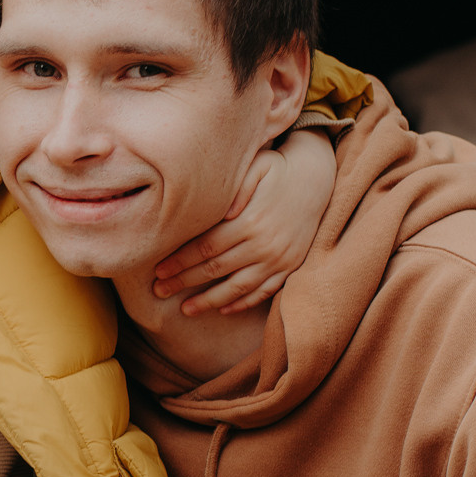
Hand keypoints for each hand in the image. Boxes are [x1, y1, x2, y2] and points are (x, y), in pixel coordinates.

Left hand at [150, 127, 336, 315]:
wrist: (317, 180)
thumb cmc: (277, 170)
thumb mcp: (257, 167)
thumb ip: (236, 187)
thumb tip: (219, 210)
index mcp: (249, 221)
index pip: (205, 247)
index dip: (180, 261)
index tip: (158, 270)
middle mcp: (263, 245)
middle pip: (215, 269)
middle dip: (184, 282)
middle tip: (159, 291)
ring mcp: (278, 259)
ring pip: (237, 288)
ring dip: (209, 301)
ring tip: (185, 309)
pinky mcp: (289, 267)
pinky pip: (263, 291)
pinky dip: (242, 302)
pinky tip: (222, 308)